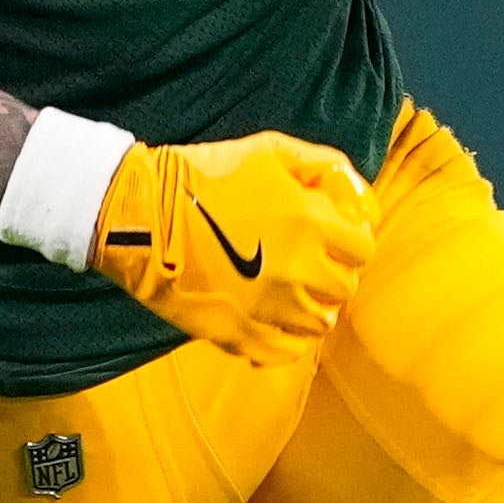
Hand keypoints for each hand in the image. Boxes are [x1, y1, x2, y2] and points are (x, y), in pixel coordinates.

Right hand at [90, 130, 378, 368]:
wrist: (141, 212)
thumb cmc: (204, 173)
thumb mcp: (270, 150)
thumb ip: (326, 167)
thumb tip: (362, 200)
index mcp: (311, 222)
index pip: (362, 249)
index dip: (350, 243)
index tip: (332, 238)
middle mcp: (299, 270)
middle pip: (343, 288)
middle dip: (331, 275)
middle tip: (308, 263)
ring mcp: (270, 308)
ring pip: (318, 324)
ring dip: (311, 308)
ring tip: (288, 292)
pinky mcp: (239, 334)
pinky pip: (285, 352)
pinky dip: (286, 341)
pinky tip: (272, 322)